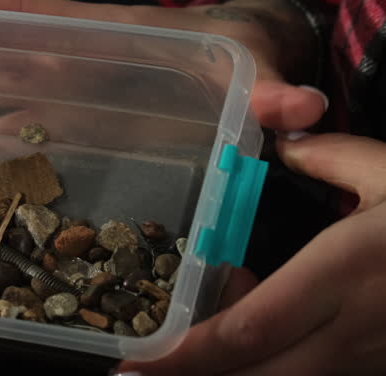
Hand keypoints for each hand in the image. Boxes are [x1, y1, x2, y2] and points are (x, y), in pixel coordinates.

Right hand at [0, 0, 328, 129]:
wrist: (242, 61)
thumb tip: (295, 107)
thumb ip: (264, 91)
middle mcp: (65, 60)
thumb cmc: (234, 56)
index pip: (21, 13)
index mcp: (98, 37)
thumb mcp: (252, 68)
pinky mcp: (65, 118)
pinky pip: (6, 123)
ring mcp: (59, 90)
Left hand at [116, 133, 385, 375]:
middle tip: (134, 375)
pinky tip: (247, 341)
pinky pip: (308, 374)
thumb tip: (284, 143)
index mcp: (340, 272)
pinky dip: (265, 364)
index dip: (187, 353)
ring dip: (225, 371)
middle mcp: (346, 329)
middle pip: (252, 373)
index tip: (134, 364)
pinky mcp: (374, 365)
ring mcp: (364, 358)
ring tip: (178, 351)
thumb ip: (328, 155)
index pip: (248, 327)